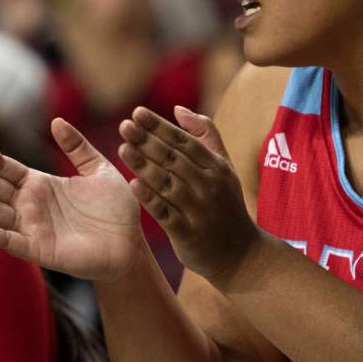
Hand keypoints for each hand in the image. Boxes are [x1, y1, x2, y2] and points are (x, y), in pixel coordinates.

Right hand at [0, 120, 142, 281]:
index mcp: (40, 184)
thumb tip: (56, 121)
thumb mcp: (99, 169)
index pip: (4, 166)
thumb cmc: (115, 208)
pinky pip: (8, 241)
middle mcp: (29, 205)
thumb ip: (78, 147)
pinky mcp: (38, 248)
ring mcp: (31, 227)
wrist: (131, 243)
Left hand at [118, 105, 255, 280]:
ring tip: (122, 149)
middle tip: (124, 125)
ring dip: (144, 165)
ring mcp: (199, 210)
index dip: (160, 126)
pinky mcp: (189, 233)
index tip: (138, 112)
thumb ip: (205, 135)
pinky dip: (150, 199)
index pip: (185, 141)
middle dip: (148, 141)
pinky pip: (166, 213)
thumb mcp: (223, 167)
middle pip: (174, 159)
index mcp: (217, 167)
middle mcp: (209, 185)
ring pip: (168, 184)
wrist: (240, 252)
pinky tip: (132, 185)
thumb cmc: (225, 204)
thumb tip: (177, 109)